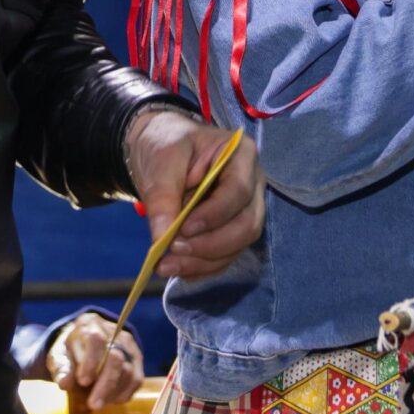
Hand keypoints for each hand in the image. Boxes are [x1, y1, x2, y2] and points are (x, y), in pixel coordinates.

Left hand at [47, 313, 142, 410]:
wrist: (85, 339)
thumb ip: (61, 367)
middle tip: (95, 405)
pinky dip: (126, 393)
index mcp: (89, 326)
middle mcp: (112, 332)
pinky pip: (137, 378)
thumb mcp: (59, 354)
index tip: (83, 381)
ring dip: (114, 391)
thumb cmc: (71, 349)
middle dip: (106, 384)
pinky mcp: (136, 357)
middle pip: (116, 357)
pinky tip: (112, 400)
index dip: (91, 362)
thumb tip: (64, 384)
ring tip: (100, 403)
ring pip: (128, 370)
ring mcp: (127, 344)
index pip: (96, 340)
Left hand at [124, 107, 263, 282]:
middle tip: (173, 250)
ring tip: (167, 266)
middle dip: (211, 244)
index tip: (182, 228)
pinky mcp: (232, 230)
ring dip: (204, 261)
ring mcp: (245, 209)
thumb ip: (162, 196)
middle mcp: (252, 184)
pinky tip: (178, 269)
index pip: (239, 190)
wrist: (162, 150)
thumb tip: (162, 236)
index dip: (214, 214)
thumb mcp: (161, 161)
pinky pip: (226, 256)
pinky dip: (202, 267)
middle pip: (247, 224)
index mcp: (241, 155)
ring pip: (238, 245)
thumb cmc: (166, 144)